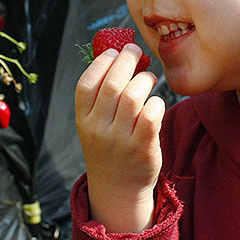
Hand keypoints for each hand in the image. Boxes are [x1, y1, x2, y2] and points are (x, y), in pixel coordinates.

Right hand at [75, 43, 165, 232]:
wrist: (117, 188)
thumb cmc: (109, 147)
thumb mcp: (94, 125)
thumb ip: (101, 97)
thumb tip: (117, 56)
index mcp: (83, 120)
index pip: (86, 84)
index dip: (100, 63)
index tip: (113, 51)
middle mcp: (99, 130)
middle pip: (112, 85)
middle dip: (126, 61)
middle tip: (135, 51)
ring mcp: (120, 140)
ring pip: (133, 96)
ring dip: (144, 79)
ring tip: (148, 78)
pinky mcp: (142, 149)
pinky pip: (152, 115)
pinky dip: (156, 102)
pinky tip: (155, 102)